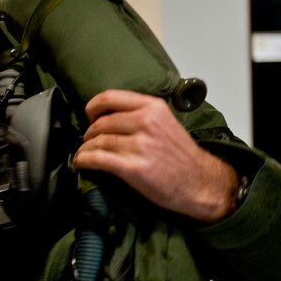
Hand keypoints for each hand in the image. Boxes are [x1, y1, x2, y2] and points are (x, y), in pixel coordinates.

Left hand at [73, 89, 239, 223]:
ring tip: (83, 153)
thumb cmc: (181, 155)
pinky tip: (81, 162)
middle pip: (101, 122)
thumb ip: (141, 114)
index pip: (110, 98)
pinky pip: (98, 159)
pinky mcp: (134, 168)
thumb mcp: (165, 122)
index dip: (92, 107)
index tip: (89, 117)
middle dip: (89, 133)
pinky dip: (84, 160)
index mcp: (152, 108)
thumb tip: (109, 116)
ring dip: (85, 148)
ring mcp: (140, 145)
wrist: (200, 182)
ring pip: (98, 141)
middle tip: (89, 141)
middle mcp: (145, 122)